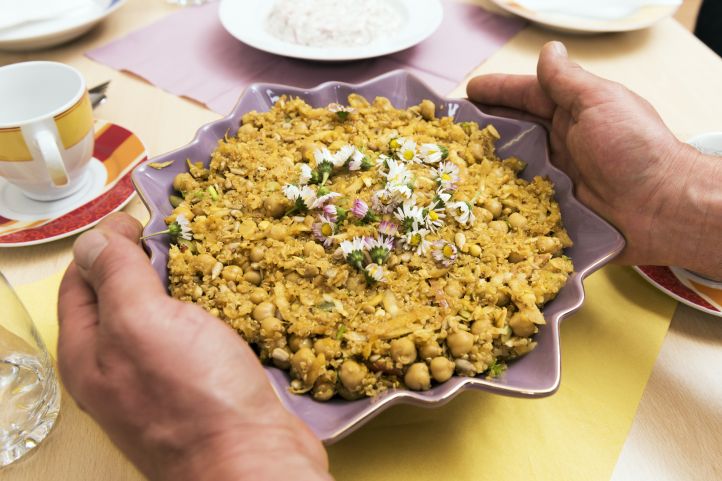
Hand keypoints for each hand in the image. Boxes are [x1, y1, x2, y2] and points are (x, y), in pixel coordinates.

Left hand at [58, 213, 330, 480]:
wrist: (253, 459)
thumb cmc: (194, 395)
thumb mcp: (142, 321)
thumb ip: (116, 274)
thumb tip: (95, 239)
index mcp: (87, 353)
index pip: (80, 280)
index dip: (105, 245)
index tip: (141, 223)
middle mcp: (117, 368)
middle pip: (123, 298)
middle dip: (149, 263)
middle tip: (183, 241)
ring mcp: (159, 379)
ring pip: (165, 317)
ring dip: (186, 287)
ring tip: (213, 264)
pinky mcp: (199, 386)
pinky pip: (196, 337)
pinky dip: (210, 313)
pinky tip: (233, 301)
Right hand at [467, 42, 721, 277]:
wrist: (661, 208)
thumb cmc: (635, 149)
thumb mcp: (601, 102)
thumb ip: (568, 80)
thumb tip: (548, 49)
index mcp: (572, 112)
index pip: (526, 95)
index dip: (497, 92)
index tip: (467, 93)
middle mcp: (561, 143)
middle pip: (514, 131)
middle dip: (483, 128)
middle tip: (449, 130)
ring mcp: (556, 177)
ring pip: (512, 166)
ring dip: (485, 165)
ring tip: (452, 165)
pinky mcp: (554, 208)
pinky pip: (520, 202)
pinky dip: (499, 201)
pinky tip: (474, 202)